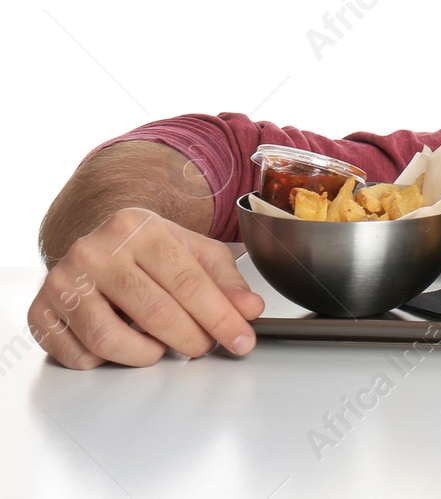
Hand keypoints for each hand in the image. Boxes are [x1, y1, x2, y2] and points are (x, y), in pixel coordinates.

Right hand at [28, 208, 263, 368]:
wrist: (95, 243)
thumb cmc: (148, 250)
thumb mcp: (192, 251)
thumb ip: (225, 280)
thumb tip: (249, 310)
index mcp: (138, 229)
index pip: (187, 281)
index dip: (220, 317)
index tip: (241, 340)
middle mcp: (95, 251)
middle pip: (153, 312)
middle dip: (190, 339)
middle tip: (203, 347)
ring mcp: (63, 281)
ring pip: (110, 339)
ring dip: (146, 355)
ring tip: (161, 347)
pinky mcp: (40, 311)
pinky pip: (78, 355)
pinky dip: (106, 361)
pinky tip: (121, 344)